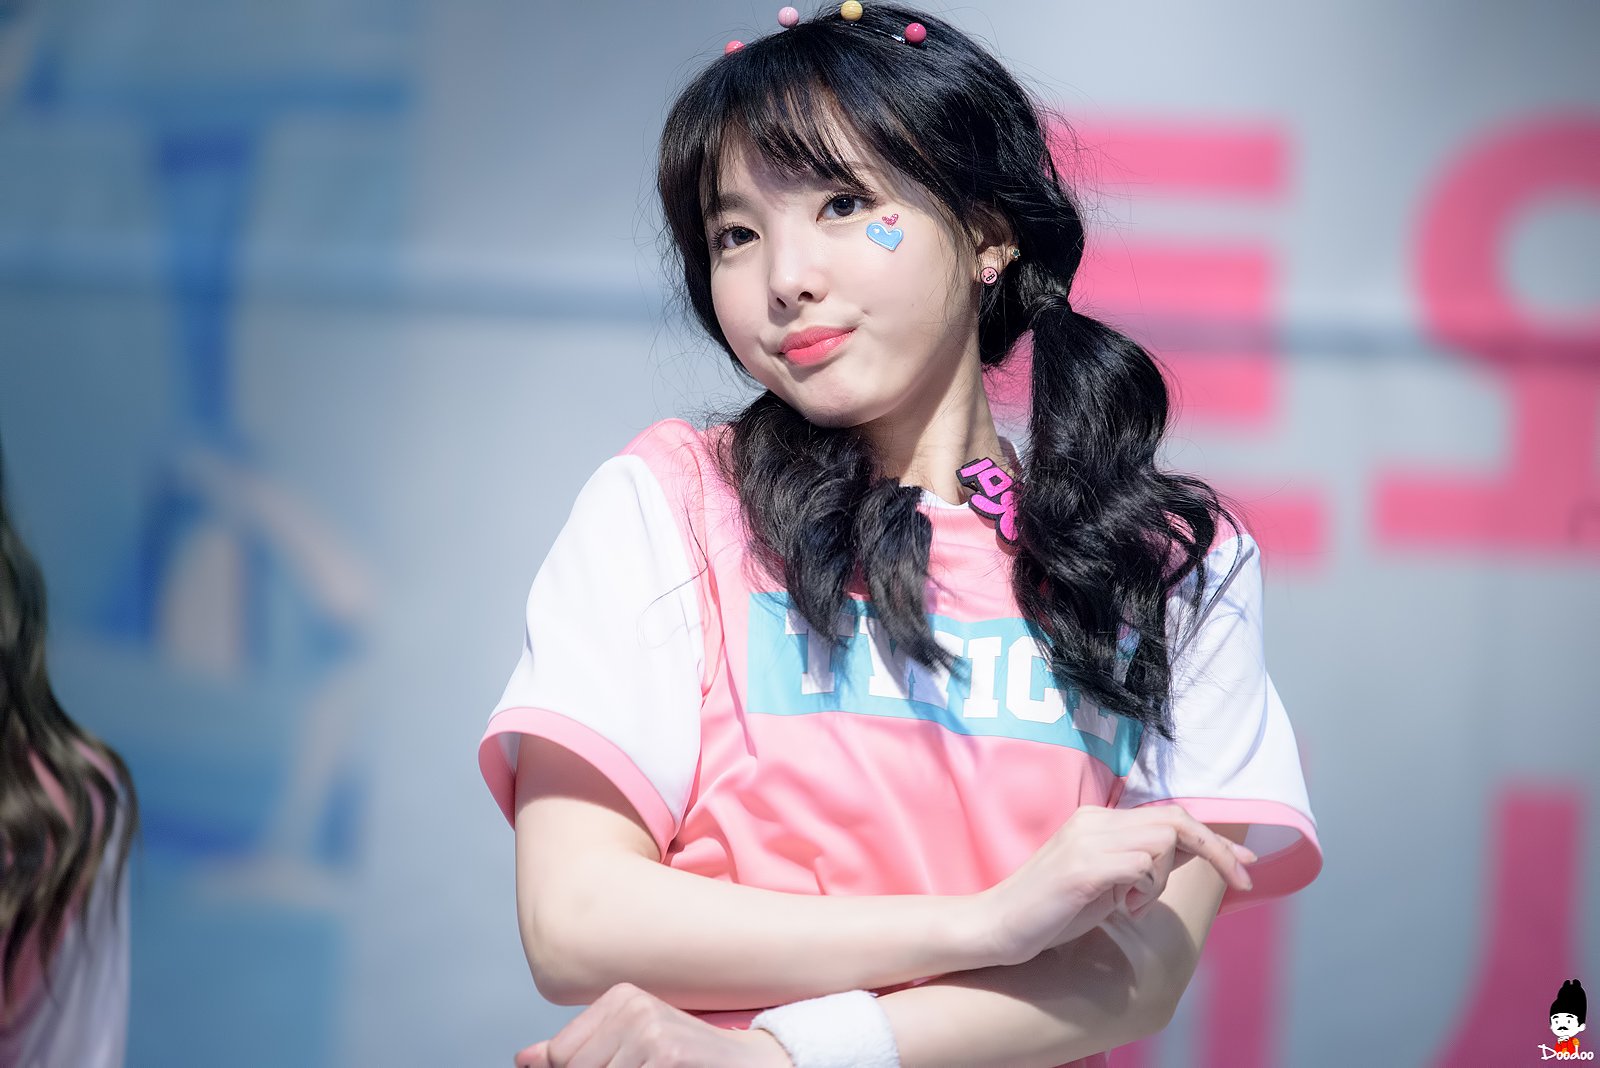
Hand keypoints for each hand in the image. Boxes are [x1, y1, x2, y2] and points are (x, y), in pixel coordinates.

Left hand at [513, 982, 792, 1067]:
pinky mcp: (665, 1054)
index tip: (618, 1067)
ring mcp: (649, 1028)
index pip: (560, 1055)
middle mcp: (632, 1004)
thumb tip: (522, 1059)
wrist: (749, 1064)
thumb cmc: (687, 1061)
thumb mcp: (628, 1048)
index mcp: (619, 996)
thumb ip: (575, 1052)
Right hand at [979, 804, 1255, 966]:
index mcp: (1097, 821)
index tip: (1247, 861)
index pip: (1169, 816)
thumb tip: (1192, 851)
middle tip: (1242, 879)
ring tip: (1130, 906)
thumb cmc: (1051, 911)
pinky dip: (1144, 891)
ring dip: (1161, 882)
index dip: (1214, 837)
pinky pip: (1140, 866)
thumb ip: (1142, 862)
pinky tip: (1121, 909)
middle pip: (1175, 821)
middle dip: (1217, 849)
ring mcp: (1087, 841)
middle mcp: (1093, 821)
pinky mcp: (1082, 868)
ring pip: (1161, 843)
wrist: (997, 926)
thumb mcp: (1107, 882)